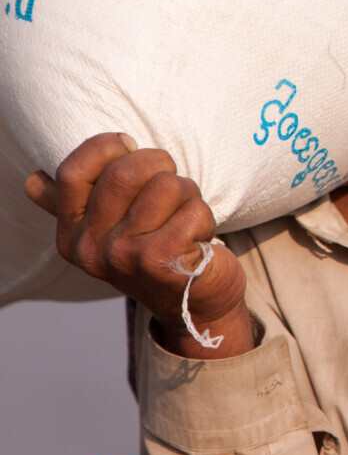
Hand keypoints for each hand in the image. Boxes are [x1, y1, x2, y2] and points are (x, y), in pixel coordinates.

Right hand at [24, 133, 253, 357]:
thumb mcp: (111, 230)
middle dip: (161, 166)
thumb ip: (79, 204)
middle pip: (126, 171)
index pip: (72, 171)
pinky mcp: (160, 261)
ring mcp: (123, 256)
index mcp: (71, 233)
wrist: (194, 307)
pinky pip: (193, 210)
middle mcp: (89, 247)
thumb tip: (35, 180)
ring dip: (189, 195)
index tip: (130, 149)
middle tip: (172, 190)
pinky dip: (205, 218)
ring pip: (167, 185)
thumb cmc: (156, 253)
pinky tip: (198, 239)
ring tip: (184, 219)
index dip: (107, 147)